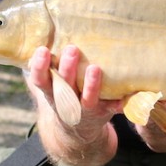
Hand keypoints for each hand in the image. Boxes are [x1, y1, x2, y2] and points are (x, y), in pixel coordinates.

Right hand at [26, 45, 119, 165]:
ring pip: (87, 99)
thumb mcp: (51, 84)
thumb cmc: (64, 94)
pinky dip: (119, 103)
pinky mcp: (104, 112)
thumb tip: (43, 35)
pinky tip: (125, 95)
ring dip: (90, 85)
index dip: (40, 67)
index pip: (41, 80)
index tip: (43, 50)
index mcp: (51, 92)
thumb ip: (48, 66)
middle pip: (65, 86)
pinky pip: (112, 108)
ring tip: (94, 68)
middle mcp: (66, 102)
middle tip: (72, 49)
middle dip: (68, 69)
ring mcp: (85, 109)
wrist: (76, 130)